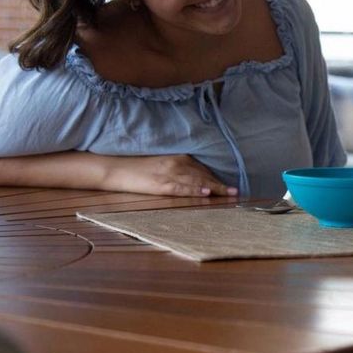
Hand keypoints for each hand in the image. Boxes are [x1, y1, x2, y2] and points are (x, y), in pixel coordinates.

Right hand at [102, 155, 238, 196]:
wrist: (116, 168)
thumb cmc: (137, 168)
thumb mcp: (160, 164)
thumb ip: (177, 169)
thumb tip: (192, 178)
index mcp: (177, 158)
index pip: (201, 169)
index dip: (216, 178)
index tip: (230, 185)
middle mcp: (177, 164)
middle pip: (203, 175)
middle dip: (219, 184)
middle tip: (236, 192)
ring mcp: (169, 174)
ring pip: (197, 182)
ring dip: (214, 188)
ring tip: (229, 194)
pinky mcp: (161, 184)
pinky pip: (181, 188)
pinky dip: (194, 191)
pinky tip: (206, 193)